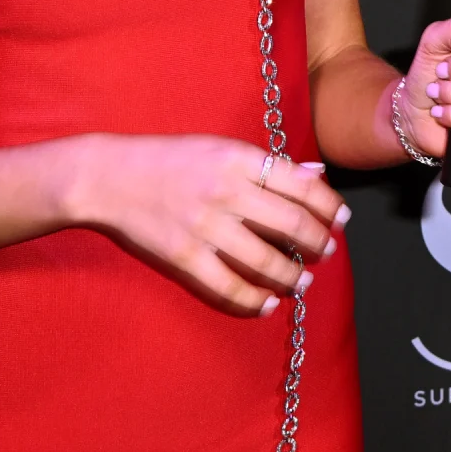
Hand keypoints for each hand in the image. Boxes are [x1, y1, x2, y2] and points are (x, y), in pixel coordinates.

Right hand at [68, 134, 347, 316]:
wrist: (109, 176)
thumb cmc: (169, 159)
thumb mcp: (220, 147)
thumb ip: (267, 165)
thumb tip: (314, 178)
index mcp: (239, 159)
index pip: (302, 186)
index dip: (329, 206)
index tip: (341, 220)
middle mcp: (227, 192)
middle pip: (293, 224)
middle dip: (318, 243)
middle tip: (326, 252)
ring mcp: (205, 227)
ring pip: (267, 261)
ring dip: (293, 276)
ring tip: (303, 281)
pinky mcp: (184, 257)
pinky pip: (229, 287)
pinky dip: (254, 300)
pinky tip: (267, 304)